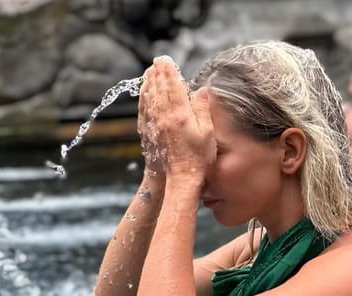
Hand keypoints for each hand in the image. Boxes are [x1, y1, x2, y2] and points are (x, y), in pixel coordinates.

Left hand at [138, 57, 214, 183]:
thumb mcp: (208, 133)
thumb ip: (203, 109)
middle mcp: (163, 117)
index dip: (169, 71)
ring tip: (149, 71)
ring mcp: (154, 125)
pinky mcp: (148, 133)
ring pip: (149, 98)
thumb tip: (201, 90)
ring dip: (149, 83)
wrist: (179, 179)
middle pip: (159, 89)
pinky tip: (144, 93)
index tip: (166, 59)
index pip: (173, 86)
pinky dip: (143, 98)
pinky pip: (144, 110)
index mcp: (179, 115)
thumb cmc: (198, 158)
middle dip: (158, 73)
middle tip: (157, 60)